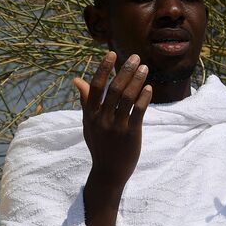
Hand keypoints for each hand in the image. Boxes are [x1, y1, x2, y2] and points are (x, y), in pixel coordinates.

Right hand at [71, 51, 152, 190]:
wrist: (108, 172)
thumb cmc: (99, 144)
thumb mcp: (88, 123)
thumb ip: (85, 101)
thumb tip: (76, 80)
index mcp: (90, 115)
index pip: (96, 87)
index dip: (103, 69)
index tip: (112, 54)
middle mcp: (101, 119)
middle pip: (114, 89)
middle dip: (125, 70)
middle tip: (136, 57)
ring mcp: (116, 127)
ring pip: (128, 98)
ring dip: (137, 80)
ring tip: (145, 69)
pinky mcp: (130, 134)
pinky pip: (138, 111)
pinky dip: (144, 97)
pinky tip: (148, 88)